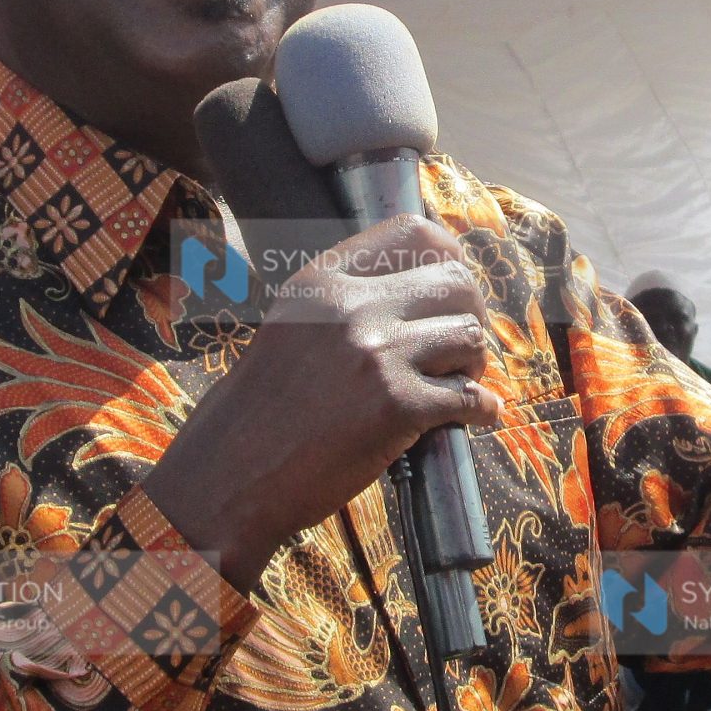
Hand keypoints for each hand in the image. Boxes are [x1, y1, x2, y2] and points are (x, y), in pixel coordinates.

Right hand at [146, 215, 502, 589]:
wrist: (228, 477)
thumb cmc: (256, 414)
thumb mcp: (290, 329)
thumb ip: (344, 305)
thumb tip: (417, 296)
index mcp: (322, 281)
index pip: (413, 233)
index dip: (448, 259)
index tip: (451, 293)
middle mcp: (351, 307)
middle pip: (455, 280)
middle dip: (468, 315)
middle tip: (455, 351)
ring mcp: (376, 354)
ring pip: (469, 334)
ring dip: (472, 364)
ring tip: (454, 384)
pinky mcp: (396, 406)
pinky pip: (470, 396)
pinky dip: (482, 410)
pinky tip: (475, 418)